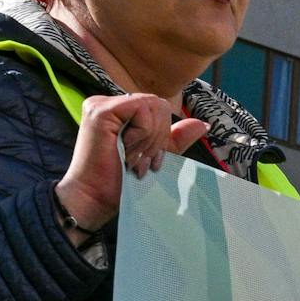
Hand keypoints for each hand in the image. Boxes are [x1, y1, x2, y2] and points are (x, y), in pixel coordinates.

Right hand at [55, 94, 208, 238]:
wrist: (96, 197)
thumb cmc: (121, 180)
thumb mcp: (156, 155)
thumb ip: (176, 138)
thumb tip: (203, 124)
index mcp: (119, 111)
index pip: (158, 108)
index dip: (162, 133)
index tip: (149, 159)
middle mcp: (108, 102)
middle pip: (158, 105)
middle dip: (159, 137)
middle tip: (141, 160)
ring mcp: (101, 104)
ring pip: (152, 105)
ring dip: (150, 138)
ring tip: (133, 157)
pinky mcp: (100, 111)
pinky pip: (141, 109)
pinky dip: (143, 133)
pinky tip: (127, 149)